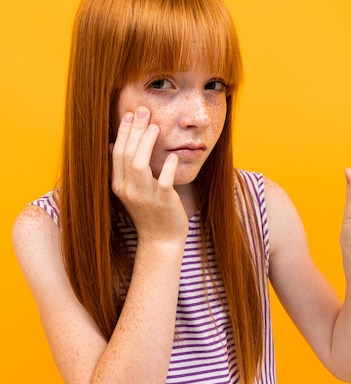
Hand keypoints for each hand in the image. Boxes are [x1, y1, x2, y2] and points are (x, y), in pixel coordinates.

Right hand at [111, 107, 187, 242]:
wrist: (161, 240)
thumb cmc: (150, 212)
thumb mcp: (131, 190)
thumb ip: (123, 170)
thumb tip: (112, 144)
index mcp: (119, 185)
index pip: (116, 153)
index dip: (123, 132)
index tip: (130, 114)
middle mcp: (128, 189)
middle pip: (126, 154)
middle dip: (133, 130)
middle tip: (143, 110)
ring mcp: (145, 196)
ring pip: (139, 165)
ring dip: (146, 144)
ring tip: (155, 127)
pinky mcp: (163, 202)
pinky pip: (164, 181)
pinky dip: (168, 167)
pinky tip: (172, 155)